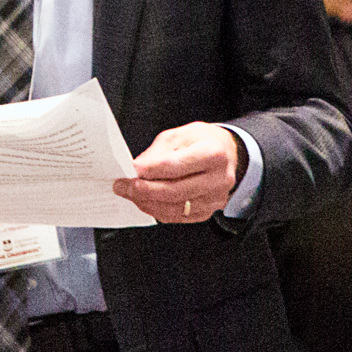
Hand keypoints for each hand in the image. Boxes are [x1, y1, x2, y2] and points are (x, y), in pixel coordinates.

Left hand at [112, 123, 241, 222]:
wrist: (227, 153)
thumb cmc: (203, 141)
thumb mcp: (180, 135)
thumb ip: (158, 153)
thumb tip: (138, 169)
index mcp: (213, 154)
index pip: (177, 165)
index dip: (151, 170)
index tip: (132, 170)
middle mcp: (218, 179)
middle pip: (176, 191)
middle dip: (144, 190)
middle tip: (123, 186)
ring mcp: (216, 198)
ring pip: (176, 207)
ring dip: (148, 203)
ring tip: (130, 194)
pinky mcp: (209, 211)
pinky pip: (180, 216)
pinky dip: (159, 211)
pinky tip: (146, 202)